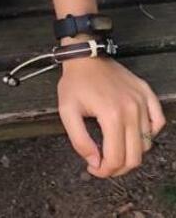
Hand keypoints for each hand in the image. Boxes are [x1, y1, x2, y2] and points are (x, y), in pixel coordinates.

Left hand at [57, 55, 166, 177]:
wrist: (85, 55)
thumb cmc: (75, 81)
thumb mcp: (67, 111)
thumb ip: (80, 141)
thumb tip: (95, 162)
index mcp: (112, 116)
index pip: (116, 158)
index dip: (104, 171)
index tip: (94, 168)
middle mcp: (131, 110)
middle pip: (134, 157)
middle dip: (118, 168)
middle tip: (104, 165)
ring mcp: (142, 101)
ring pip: (147, 143)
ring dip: (132, 153)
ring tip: (116, 149)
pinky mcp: (146, 93)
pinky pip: (158, 121)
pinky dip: (150, 133)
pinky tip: (135, 133)